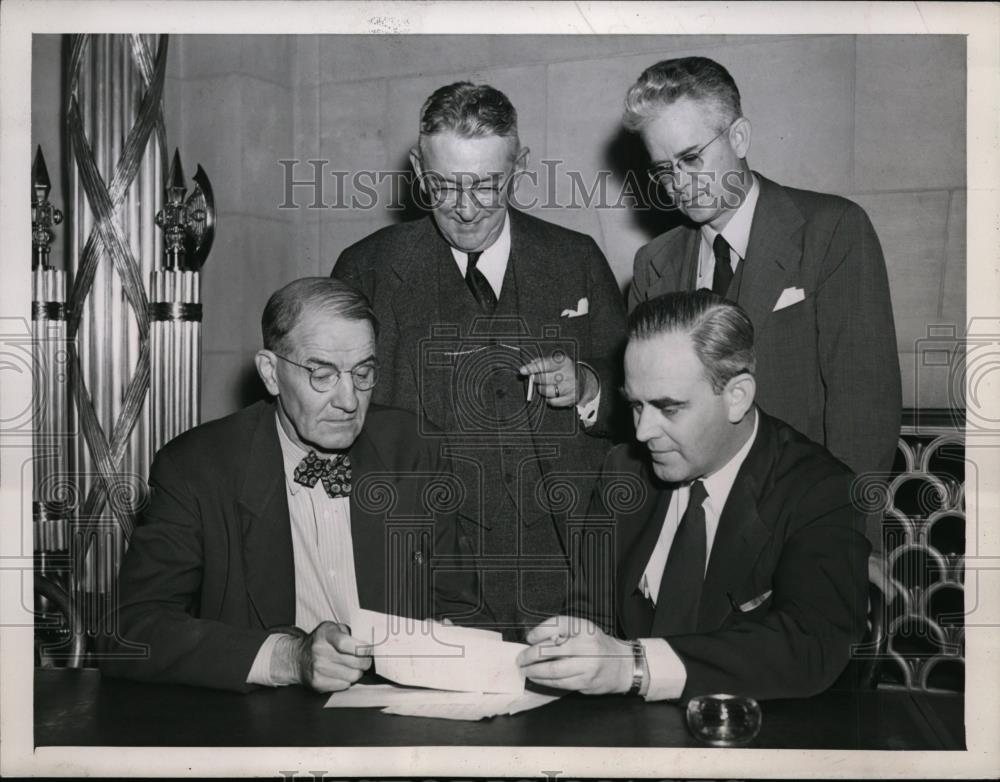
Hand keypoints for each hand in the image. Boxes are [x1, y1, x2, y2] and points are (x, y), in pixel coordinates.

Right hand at [292, 621, 372, 692]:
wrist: (298, 658)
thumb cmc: (321, 642)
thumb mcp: (334, 629)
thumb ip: (350, 633)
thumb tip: (368, 644)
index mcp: (325, 634)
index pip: (345, 643)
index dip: (362, 648)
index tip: (368, 650)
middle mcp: (319, 651)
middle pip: (355, 662)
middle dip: (365, 662)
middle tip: (364, 660)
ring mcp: (317, 668)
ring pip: (353, 676)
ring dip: (356, 672)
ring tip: (351, 667)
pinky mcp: (317, 683)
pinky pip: (344, 685)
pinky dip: (347, 681)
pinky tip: (342, 674)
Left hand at [516, 615, 632, 694]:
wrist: (622, 665)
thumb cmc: (597, 645)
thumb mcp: (584, 630)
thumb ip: (562, 632)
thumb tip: (534, 640)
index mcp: (584, 628)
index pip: (556, 625)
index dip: (538, 632)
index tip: (529, 638)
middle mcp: (586, 645)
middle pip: (550, 650)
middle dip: (530, 655)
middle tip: (520, 658)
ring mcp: (587, 665)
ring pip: (552, 670)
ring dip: (534, 671)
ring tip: (525, 670)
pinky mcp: (585, 682)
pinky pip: (559, 683)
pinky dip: (544, 681)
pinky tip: (537, 678)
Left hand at [519, 355, 597, 407]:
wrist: (583, 380)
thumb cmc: (565, 370)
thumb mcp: (556, 362)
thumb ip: (542, 362)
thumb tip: (530, 365)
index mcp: (564, 362)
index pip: (545, 365)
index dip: (532, 368)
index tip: (523, 370)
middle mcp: (568, 374)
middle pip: (544, 379)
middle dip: (536, 379)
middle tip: (536, 379)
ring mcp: (570, 387)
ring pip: (547, 391)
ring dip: (542, 389)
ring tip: (545, 386)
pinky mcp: (571, 398)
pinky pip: (552, 401)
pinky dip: (548, 399)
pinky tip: (552, 394)